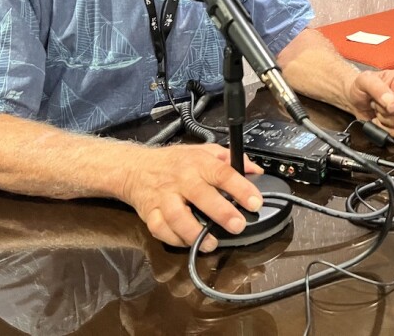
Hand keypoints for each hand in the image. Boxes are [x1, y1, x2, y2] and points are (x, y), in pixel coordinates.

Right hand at [119, 143, 263, 251]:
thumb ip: (231, 160)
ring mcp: (164, 197)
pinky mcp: (149, 213)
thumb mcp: (205, 151)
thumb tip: (256, 171)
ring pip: (177, 217)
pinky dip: (175, 239)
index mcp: (198, 163)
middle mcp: (181, 180)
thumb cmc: (175, 161)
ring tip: (211, 243)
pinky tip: (188, 242)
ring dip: (195, 233)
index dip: (241, 188)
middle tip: (238, 225)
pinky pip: (160, 229)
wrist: (137, 167)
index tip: (255, 202)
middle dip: (221, 213)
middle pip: (201, 196)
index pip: (223, 173)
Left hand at [347, 69, 393, 136]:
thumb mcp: (364, 81)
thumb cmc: (360, 86)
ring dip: (384, 119)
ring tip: (376, 110)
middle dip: (387, 110)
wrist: (354, 99)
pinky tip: (377, 119)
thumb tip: (389, 101)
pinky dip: (383, 128)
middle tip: (375, 103)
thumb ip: (377, 88)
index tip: (389, 106)